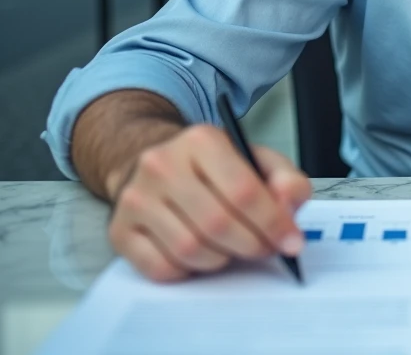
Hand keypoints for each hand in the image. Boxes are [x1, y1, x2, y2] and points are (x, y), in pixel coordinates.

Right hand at [107, 124, 312, 281]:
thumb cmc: (213, 168)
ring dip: (221, 259)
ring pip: (190, 249)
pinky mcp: (119, 230)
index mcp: (202, 140)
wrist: (155, 164)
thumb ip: (285, 180)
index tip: (291, 243)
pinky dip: (189, 270)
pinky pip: (161, 268)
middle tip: (266, 250)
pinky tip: (200, 254)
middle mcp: (161, 164)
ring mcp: (135, 198)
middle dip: (252, 245)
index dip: (273, 223)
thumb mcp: (256, 160)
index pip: (244, 191)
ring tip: (232, 248)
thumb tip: (288, 209)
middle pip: (217, 223)